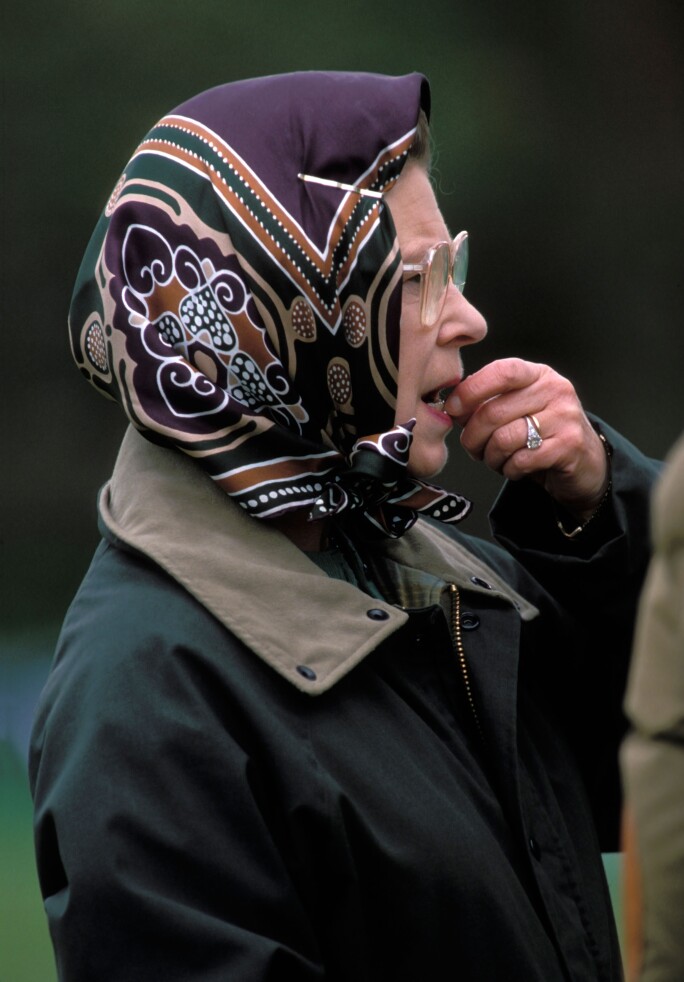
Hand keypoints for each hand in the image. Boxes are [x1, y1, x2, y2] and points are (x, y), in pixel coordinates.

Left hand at [446, 358, 609, 518]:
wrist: (586, 463)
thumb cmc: (542, 435)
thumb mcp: (516, 410)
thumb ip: (486, 403)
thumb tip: (453, 406)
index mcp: (538, 375)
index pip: (502, 371)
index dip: (471, 390)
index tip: (453, 408)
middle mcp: (555, 390)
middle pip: (494, 411)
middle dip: (473, 436)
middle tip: (473, 448)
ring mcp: (565, 417)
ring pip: (504, 439)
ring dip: (491, 457)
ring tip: (497, 459)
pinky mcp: (569, 446)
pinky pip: (521, 460)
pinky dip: (509, 470)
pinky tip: (515, 468)